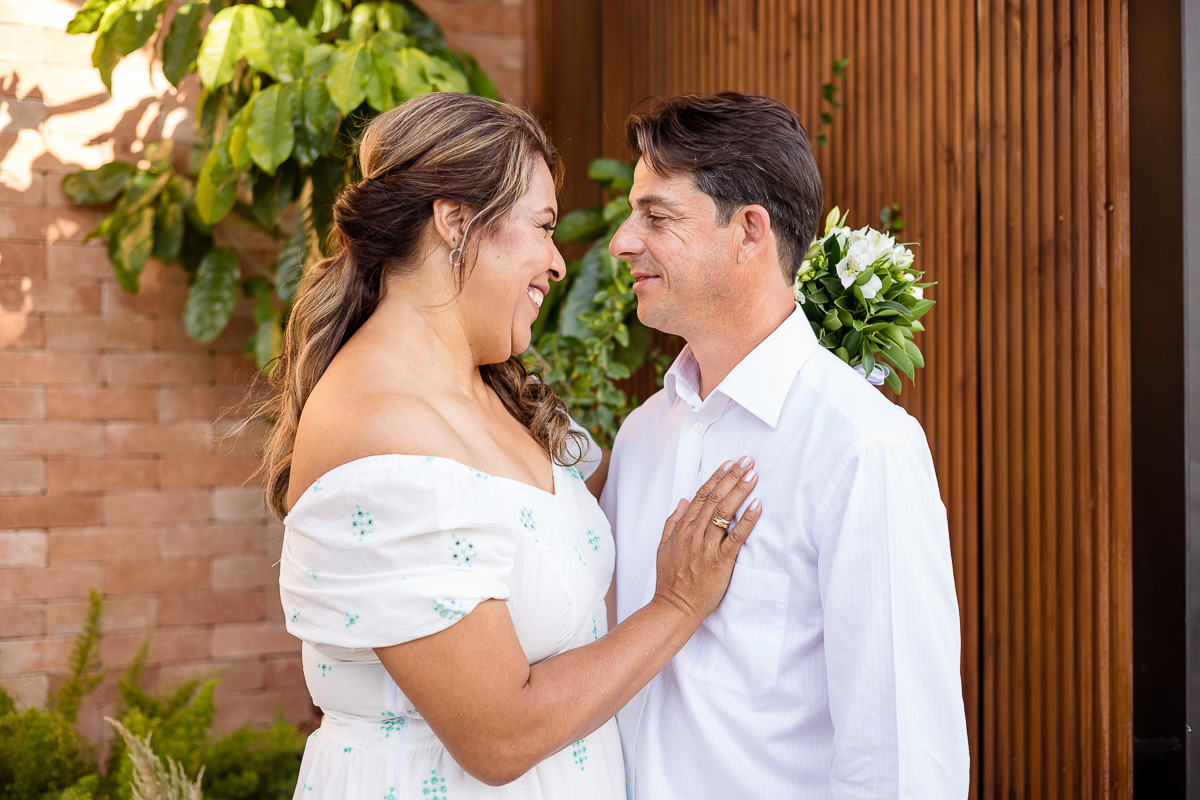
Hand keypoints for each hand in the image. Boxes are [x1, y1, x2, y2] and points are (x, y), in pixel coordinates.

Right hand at [652, 457, 761, 626]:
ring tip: (753, 475)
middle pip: (715, 498)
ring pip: (724, 512)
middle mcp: (694, 534)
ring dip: (740, 491)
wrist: (674, 608)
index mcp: (682, 529)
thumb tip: (683, 500)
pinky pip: (736, 537)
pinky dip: (747, 520)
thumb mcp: (663, 547)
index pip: (701, 495)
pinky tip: (757, 505)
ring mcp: (706, 547)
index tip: (729, 462)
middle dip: (732, 477)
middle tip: (748, 461)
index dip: (717, 477)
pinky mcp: (720, 562)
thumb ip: (673, 522)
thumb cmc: (670, 580)